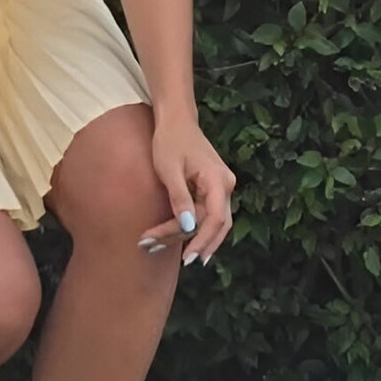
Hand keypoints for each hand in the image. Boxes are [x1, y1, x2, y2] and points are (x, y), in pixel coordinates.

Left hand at [137, 114, 235, 266]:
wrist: (175, 121)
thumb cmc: (170, 141)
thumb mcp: (169, 170)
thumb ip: (180, 198)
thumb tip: (189, 227)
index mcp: (218, 181)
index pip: (216, 220)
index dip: (203, 241)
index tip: (187, 259)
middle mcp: (225, 185)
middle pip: (215, 225)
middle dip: (190, 242)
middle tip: (157, 250)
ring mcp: (220, 188)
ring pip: (209, 222)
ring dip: (186, 237)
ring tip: (155, 245)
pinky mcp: (212, 189)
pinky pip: (205, 214)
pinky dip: (188, 226)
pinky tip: (172, 237)